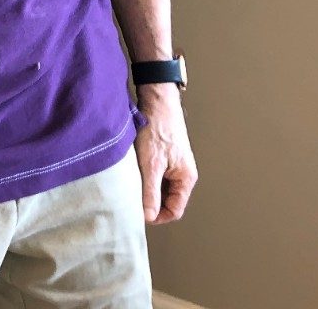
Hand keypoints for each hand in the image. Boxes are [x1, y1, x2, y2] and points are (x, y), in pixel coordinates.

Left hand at [133, 85, 197, 224]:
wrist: (157, 101)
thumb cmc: (158, 128)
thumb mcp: (151, 164)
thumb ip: (151, 192)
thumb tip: (148, 216)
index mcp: (186, 178)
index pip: (174, 210)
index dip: (157, 216)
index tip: (139, 215)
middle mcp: (182, 174)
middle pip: (167, 201)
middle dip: (150, 203)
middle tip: (131, 200)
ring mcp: (173, 165)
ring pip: (159, 188)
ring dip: (146, 189)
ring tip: (131, 184)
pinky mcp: (163, 157)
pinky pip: (155, 176)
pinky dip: (144, 177)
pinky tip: (132, 172)